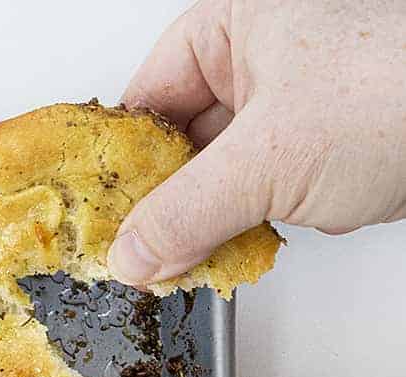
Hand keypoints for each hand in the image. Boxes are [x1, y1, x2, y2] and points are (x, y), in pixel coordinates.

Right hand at [108, 0, 405, 284]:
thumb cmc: (402, 91)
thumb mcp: (268, 161)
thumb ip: (185, 214)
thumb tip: (131, 254)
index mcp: (237, 21)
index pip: (147, 97)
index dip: (118, 164)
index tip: (99, 218)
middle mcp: (265, 53)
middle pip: (180, 139)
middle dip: (165, 200)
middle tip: (139, 250)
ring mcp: (299, 99)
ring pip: (221, 170)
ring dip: (208, 219)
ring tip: (186, 255)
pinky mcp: (328, 143)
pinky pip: (262, 188)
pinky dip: (249, 223)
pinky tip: (236, 249)